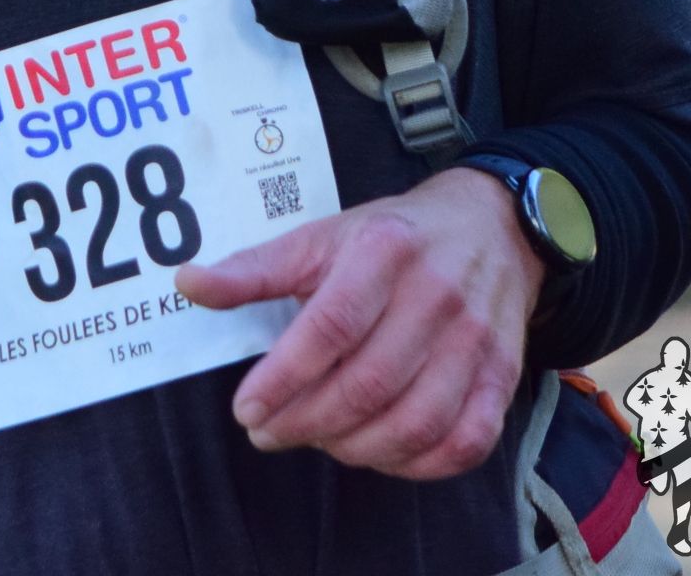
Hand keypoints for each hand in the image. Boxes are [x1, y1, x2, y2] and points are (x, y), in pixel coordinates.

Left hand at [175, 165, 539, 476]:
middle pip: (369, 384)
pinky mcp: (503, 375)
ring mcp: (476, 340)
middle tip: (267, 432)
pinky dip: (416, 465)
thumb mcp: (321, 236)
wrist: (490, 226)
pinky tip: (377, 454)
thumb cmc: (392, 238)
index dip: (284, 378)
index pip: (331, 328)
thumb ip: (254, 269)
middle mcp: (436, 295)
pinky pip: (463, 441)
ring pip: (416, 422)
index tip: (246, 409)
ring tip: (317, 440)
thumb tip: (187, 283)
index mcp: (383, 252)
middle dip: (307, 422)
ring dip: (355, 448)